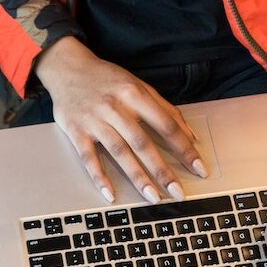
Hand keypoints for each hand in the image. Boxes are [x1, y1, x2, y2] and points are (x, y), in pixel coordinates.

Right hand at [34, 36, 207, 203]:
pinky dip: (99, 176)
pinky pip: (89, 157)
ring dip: (137, 177)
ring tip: (152, 197)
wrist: (67, 68)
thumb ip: (164, 108)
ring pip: (119, 152)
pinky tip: (110, 194)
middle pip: (143, 143)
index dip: (184, 148)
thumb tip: (190, 135)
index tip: (198, 167)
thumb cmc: (106, 79)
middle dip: (162, 170)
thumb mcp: (138, 85)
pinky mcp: (76, 131)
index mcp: (135, 94)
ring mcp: (94, 121)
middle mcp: (115, 108)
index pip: (166, 125)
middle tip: (178, 192)